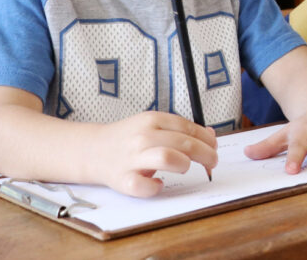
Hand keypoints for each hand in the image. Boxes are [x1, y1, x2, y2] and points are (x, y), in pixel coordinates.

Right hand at [92, 111, 218, 196]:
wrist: (92, 150)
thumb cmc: (130, 138)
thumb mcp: (153, 125)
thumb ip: (181, 129)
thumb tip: (211, 135)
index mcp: (152, 119)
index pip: (188, 127)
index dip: (206, 139)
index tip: (214, 147)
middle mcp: (142, 137)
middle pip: (184, 143)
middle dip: (205, 154)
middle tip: (212, 162)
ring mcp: (132, 158)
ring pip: (168, 158)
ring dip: (184, 164)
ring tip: (185, 167)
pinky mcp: (122, 180)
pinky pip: (144, 186)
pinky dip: (156, 187)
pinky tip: (159, 183)